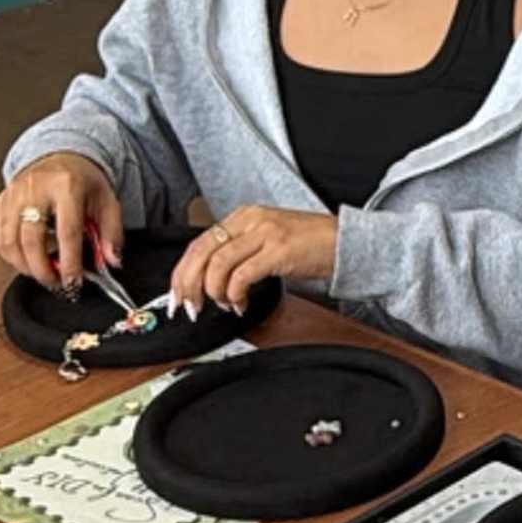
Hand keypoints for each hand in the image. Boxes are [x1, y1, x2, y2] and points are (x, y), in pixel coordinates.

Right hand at [0, 153, 123, 288]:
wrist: (61, 158)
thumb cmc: (83, 182)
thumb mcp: (107, 202)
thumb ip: (111, 234)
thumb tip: (111, 261)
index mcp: (67, 186)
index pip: (66, 232)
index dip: (69, 263)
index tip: (73, 282)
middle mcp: (36, 188)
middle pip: (32, 240)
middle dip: (44, 270)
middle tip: (58, 284)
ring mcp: (15, 194)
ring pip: (10, 242)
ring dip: (26, 267)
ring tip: (44, 274)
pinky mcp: (2, 201)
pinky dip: (12, 257)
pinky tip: (28, 261)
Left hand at [168, 202, 338, 310]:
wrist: (344, 241)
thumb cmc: (308, 244)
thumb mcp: (267, 239)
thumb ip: (240, 251)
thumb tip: (211, 279)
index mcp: (243, 216)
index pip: (198, 242)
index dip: (182, 272)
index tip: (177, 294)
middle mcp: (250, 220)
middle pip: (201, 252)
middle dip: (188, 284)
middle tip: (189, 306)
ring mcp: (265, 234)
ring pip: (218, 264)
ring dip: (213, 292)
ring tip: (223, 305)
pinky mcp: (279, 251)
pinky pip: (242, 275)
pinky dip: (235, 294)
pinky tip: (240, 304)